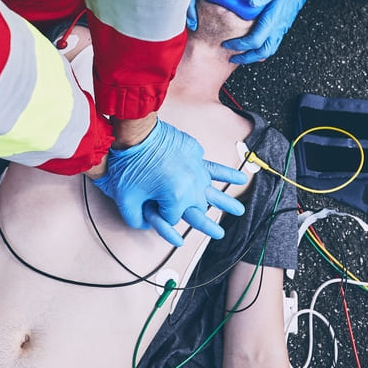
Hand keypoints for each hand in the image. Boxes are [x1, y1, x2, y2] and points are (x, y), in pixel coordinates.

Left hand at [92, 119, 246, 245]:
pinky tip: (241, 179)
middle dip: (202, 222)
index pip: (172, 219)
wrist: (136, 133)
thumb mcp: (126, 200)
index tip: (150, 207)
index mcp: (176, 199)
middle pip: (197, 210)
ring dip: (227, 203)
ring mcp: (197, 170)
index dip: (159, 215)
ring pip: (214, 192)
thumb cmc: (129, 165)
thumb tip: (145, 224)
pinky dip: (228, 174)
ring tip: (239, 211)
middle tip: (219, 234)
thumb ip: (136, 219)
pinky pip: (214, 168)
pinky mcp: (196, 156)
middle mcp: (192, 186)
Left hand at [224, 0, 312, 63]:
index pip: (256, 40)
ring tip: (241, 54)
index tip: (227, 44)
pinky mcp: (284, 23)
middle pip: (264, 51)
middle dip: (247, 58)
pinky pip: (274, 42)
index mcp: (275, 16)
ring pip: (270, 49)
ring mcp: (283, 25)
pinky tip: (255, 45)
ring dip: (255, 55)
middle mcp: (280, 24)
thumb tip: (252, 2)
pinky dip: (262, 48)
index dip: (240, 45)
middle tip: (232, 57)